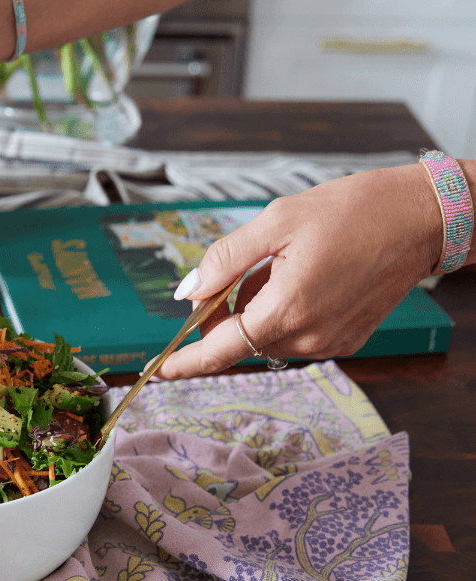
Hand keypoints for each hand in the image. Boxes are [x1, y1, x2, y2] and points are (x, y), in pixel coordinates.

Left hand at [155, 163, 444, 378]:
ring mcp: (330, 342)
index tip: (159, 370)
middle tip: (243, 269)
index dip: (186, 362)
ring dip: (260, 309)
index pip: (221, 351)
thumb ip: (225, 259)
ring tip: (287, 265)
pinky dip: (286, 312)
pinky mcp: (346, 340)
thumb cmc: (355, 210)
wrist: (423, 217)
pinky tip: (309, 277)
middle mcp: (308, 337)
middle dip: (229, 312)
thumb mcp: (277, 221)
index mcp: (286, 311)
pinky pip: (296, 335)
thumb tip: (188, 291)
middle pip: (243, 340)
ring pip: (268, 337)